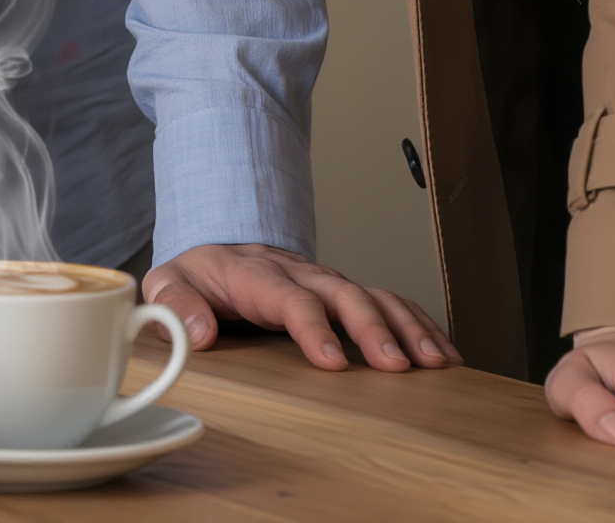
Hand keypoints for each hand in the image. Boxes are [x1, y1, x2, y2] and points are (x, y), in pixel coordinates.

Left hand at [144, 242, 458, 372]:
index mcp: (256, 274)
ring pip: (374, 295)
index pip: (288, 297)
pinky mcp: (345, 292)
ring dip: (407, 327)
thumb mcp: (170, 282)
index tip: (332, 362)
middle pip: (343, 294)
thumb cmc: (199, 274)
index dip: (313, 327)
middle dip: (373, 329)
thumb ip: (175, 304)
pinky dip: (420, 324)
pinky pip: (388, 301)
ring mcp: (326, 281)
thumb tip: (197, 334)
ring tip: (436, 363)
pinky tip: (445, 353)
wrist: (219, 246)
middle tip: (398, 367)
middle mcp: (299, 273)